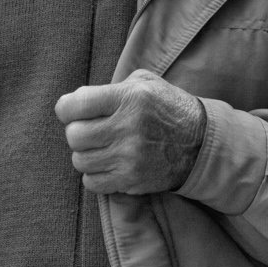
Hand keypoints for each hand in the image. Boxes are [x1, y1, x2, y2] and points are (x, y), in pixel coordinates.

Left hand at [55, 68, 205, 195]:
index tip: (72, 111)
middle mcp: (128, 128)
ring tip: (101, 147)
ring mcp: (130, 157)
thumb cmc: (167, 108)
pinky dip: (94, 175)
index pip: (75, 105)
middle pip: (74, 135)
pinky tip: (108, 164)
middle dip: (77, 131)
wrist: (201, 143)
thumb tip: (76, 101)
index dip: (66, 108)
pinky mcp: (132, 180)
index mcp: (130, 98)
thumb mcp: (145, 83)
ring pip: (80, 161)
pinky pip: (92, 183)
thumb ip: (110, 88)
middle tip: (91, 130)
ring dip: (86, 154)